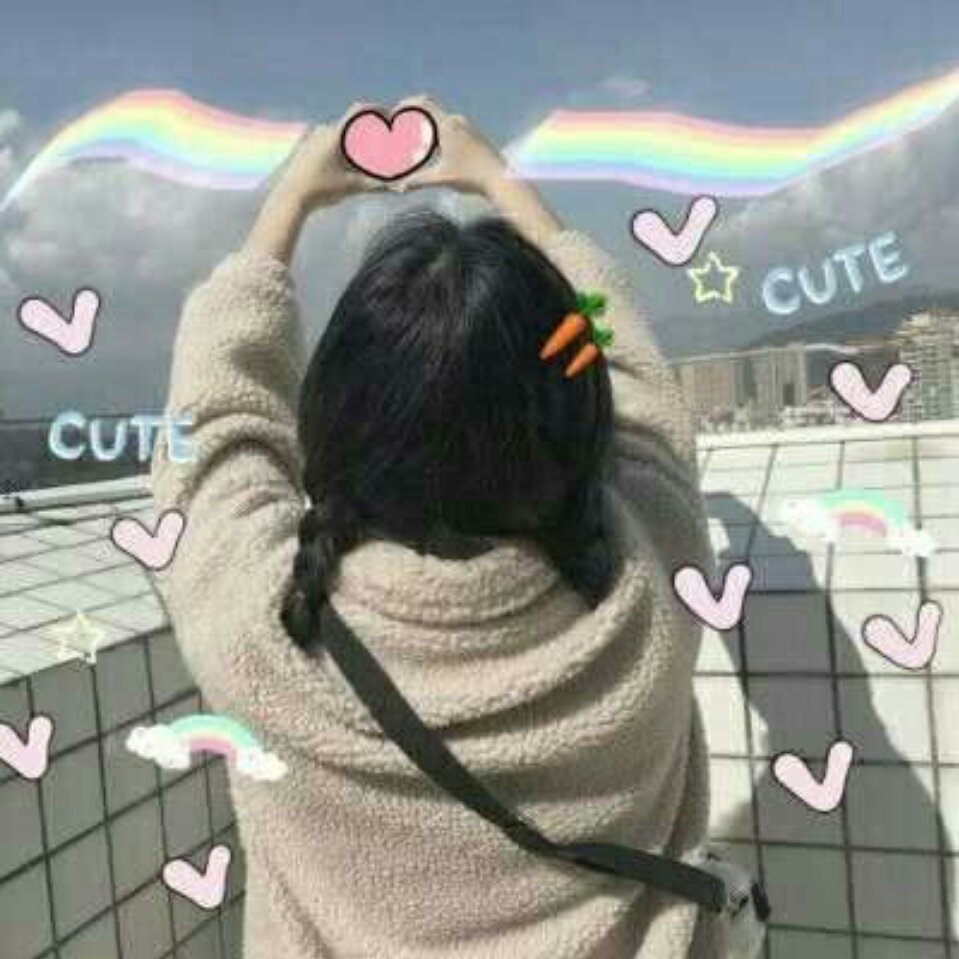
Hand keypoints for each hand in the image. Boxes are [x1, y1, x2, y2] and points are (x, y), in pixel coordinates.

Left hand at [273, 103, 386, 211]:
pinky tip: (346, 165)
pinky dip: (342, 148)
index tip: (389, 114)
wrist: (291, 196)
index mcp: (336, 135)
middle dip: (368, 133)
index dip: (377, 109)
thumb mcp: (352, 187)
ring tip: (363, 160)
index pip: (360, 111)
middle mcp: (324, 131)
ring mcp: (314, 137)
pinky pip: (330, 141)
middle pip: (352, 125)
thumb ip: (377, 184)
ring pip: (341, 134)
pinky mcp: (308, 146)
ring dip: (354, 142)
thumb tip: (401, 188)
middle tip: (381, 145)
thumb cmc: (322, 190)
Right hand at [392, 96, 506, 196]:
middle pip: (430, 112)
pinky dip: (439, 134)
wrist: (500, 178)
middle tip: (401, 134)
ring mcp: (467, 127)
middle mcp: (458, 121)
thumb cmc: (470, 177)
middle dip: (414, 121)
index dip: (406, 105)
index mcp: (448, 126)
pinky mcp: (474, 135)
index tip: (395, 113)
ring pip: (441, 121)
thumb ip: (419, 181)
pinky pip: (452, 127)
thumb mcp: (441, 178)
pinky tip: (436, 151)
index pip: (422, 104)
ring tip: (417, 145)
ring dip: (427, 128)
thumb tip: (399, 188)